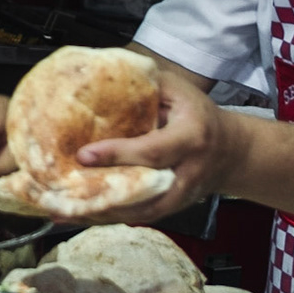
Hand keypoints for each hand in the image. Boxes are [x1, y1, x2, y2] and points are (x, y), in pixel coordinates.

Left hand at [69, 68, 240, 223]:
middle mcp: (187, 172)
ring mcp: (181, 196)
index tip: (83, 155)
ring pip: (140, 212)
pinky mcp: (173, 209)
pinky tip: (81, 216)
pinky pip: (139, 217)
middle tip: (62, 196)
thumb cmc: (198, 114)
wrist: (231, 152)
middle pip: (143, 190)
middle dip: (102, 194)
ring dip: (101, 215)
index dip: (117, 154)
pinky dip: (110, 218)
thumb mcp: (179, 91)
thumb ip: (146, 83)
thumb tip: (103, 74)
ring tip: (64, 212)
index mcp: (190, 137)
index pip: (151, 150)